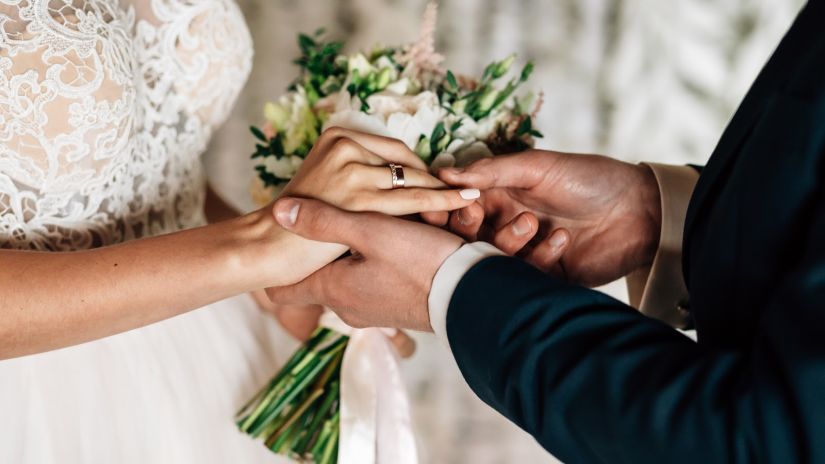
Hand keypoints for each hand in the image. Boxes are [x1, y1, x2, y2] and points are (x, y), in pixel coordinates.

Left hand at [260, 128, 477, 338]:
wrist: (472, 296)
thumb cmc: (420, 263)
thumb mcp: (370, 231)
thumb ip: (324, 220)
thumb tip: (278, 212)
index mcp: (334, 289)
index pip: (285, 290)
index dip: (278, 270)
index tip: (275, 254)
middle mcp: (348, 306)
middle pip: (323, 274)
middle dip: (331, 248)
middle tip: (344, 222)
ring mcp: (373, 311)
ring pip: (354, 273)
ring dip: (363, 249)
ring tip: (383, 227)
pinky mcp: (396, 308)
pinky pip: (378, 279)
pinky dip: (384, 260)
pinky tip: (402, 243)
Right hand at [283, 127, 477, 213]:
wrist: (267, 246)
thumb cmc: (297, 226)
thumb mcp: (326, 187)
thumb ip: (356, 178)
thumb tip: (400, 179)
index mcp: (337, 135)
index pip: (395, 151)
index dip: (420, 169)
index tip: (440, 182)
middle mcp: (344, 145)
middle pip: (406, 163)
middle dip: (434, 180)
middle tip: (464, 192)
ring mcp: (351, 170)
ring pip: (413, 181)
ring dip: (444, 192)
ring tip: (473, 199)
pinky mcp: (358, 198)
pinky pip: (413, 200)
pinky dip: (443, 201)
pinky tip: (466, 202)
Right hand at [435, 150, 660, 286]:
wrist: (641, 210)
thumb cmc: (589, 178)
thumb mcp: (538, 166)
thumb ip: (492, 171)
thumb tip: (444, 175)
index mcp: (499, 197)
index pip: (458, 208)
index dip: (445, 209)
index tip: (438, 206)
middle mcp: (505, 226)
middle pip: (466, 238)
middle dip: (466, 228)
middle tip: (477, 215)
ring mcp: (525, 254)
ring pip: (493, 259)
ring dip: (507, 241)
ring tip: (532, 222)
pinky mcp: (545, 278)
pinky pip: (526, 276)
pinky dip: (540, 257)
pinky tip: (563, 239)